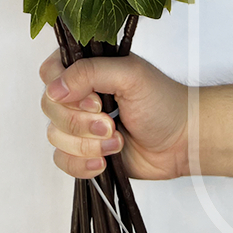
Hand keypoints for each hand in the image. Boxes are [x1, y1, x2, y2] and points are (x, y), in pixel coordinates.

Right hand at [39, 49, 189, 180]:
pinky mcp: (84, 151)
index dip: (65, 90)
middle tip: (110, 124)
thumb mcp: (130, 75)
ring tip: (117, 142)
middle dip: (80, 122)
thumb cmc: (163, 102)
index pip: (50, 72)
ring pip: (55, 136)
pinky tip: (104, 162)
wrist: (182, 141)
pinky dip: (81, 164)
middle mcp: (79, 94)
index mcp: (87, 68)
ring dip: (87, 144)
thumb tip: (55, 88)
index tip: (95, 102)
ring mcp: (80, 124)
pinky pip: (62, 160)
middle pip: (49, 107)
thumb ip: (90, 73)